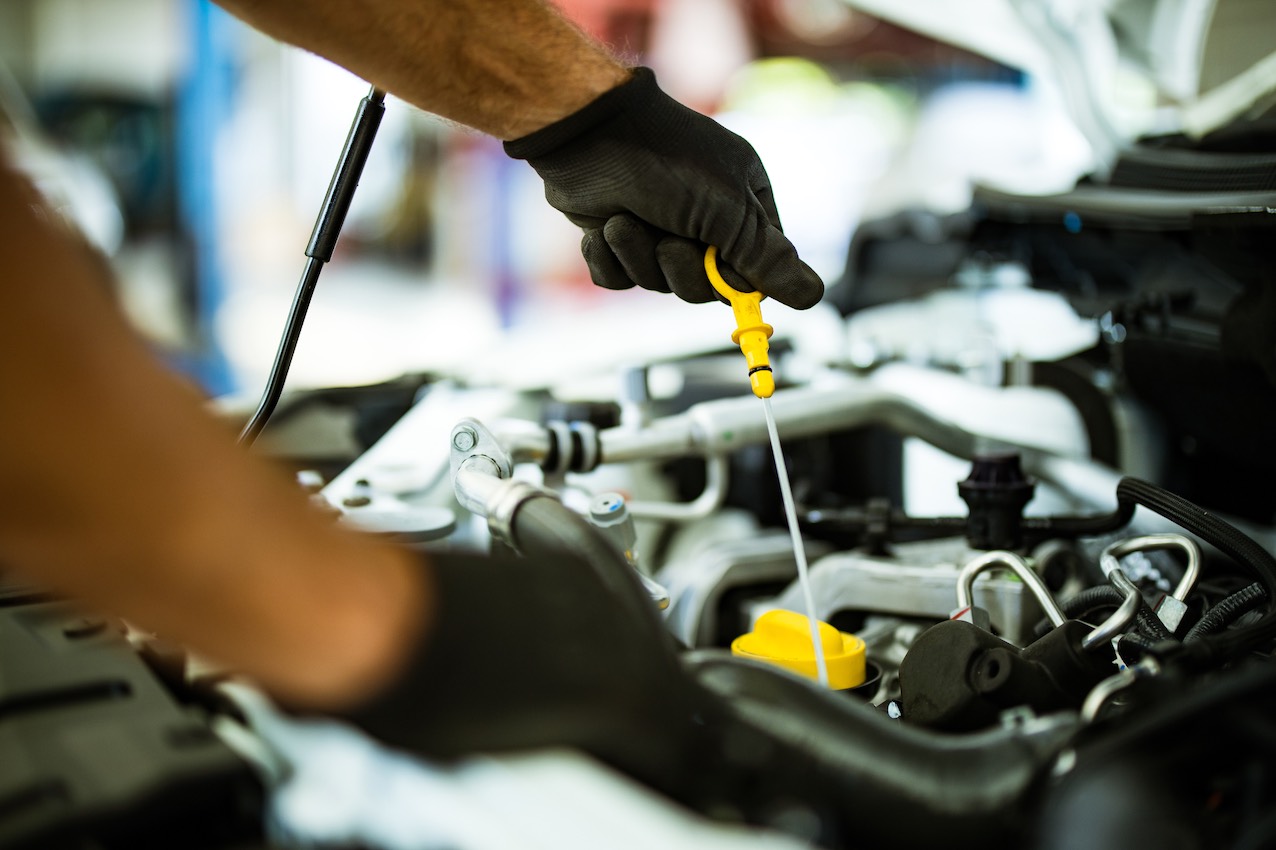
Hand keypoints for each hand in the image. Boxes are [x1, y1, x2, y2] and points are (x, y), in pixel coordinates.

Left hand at [504, 68, 823, 308]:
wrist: (582, 134)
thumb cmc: (663, 160)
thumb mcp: (725, 209)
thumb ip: (765, 257)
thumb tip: (813, 295)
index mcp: (744, 203)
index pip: (758, 267)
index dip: (738, 280)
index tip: (723, 277)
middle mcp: (705, 217)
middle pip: (706, 286)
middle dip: (682, 269)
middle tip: (668, 241)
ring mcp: (658, 228)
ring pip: (659, 283)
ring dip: (639, 257)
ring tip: (625, 221)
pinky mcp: (617, 239)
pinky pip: (619, 279)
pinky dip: (609, 260)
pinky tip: (602, 229)